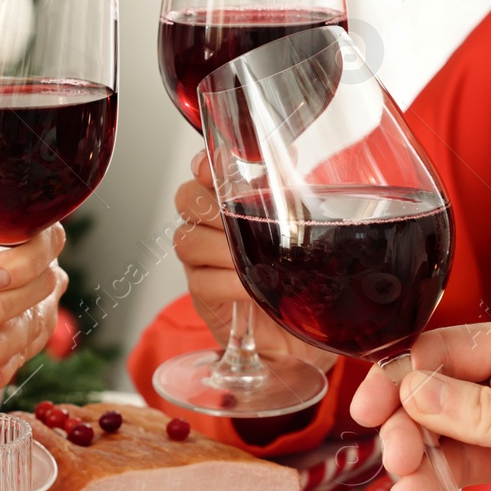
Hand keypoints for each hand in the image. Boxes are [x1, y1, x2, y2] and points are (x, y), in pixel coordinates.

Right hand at [173, 153, 335, 371]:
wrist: (303, 335)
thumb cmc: (301, 280)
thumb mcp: (303, 232)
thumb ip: (287, 194)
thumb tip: (287, 155)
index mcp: (230, 206)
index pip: (203, 173)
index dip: (206, 166)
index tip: (216, 167)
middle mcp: (210, 230)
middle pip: (186, 199)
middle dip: (212, 205)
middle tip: (243, 218)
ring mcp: (202, 264)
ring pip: (187, 239)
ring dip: (223, 247)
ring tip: (255, 260)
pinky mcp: (204, 298)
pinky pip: (201, 281)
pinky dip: (229, 281)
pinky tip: (251, 287)